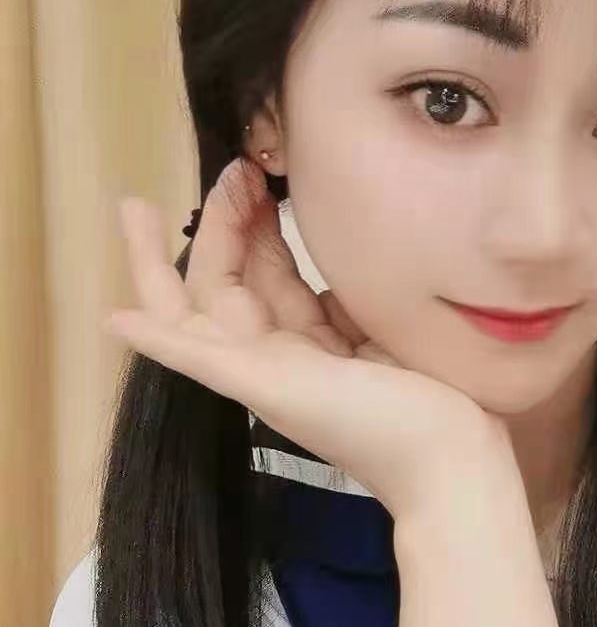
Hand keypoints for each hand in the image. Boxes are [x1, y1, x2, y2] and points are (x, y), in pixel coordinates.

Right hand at [105, 157, 509, 518]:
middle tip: (228, 165)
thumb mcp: (389, 330)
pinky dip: (153, 337)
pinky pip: (193, 358)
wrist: (452, 460)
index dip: (257, 226)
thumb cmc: (440, 403)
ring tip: (135, 209)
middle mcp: (279, 361)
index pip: (266, 278)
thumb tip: (337, 264)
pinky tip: (115, 318)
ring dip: (161, 260)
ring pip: (192, 312)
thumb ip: (353, 301)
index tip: (264, 178)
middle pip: (223, 284)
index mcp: (311, 350)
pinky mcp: (260, 386)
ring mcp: (263, 375)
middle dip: (218, 222)